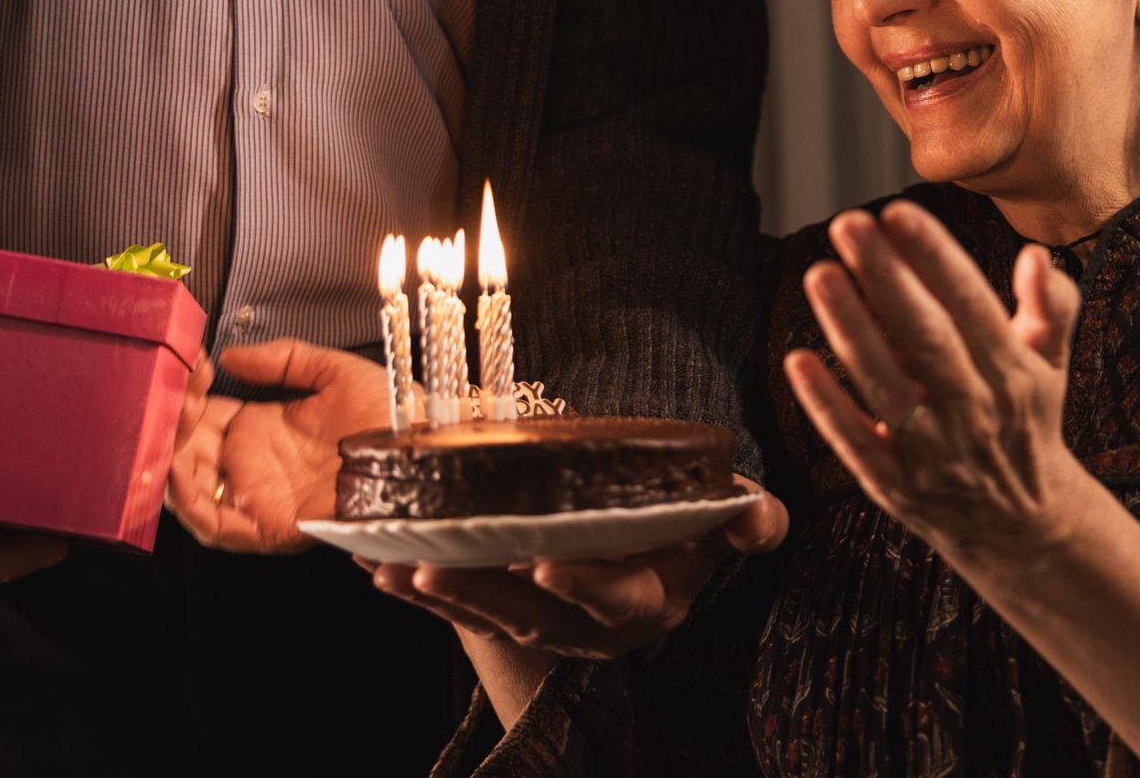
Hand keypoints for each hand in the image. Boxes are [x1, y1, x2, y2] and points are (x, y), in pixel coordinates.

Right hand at [164, 338, 384, 550]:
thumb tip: (233, 355)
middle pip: (189, 453)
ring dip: (171, 460)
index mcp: (265, 428)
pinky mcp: (270, 524)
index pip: (205, 416)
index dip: (187, 395)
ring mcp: (260, 495)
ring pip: (192, 490)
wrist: (420, 447)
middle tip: (168, 396)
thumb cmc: (388, 410)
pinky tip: (181, 470)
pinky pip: (217, 526)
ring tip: (173, 426)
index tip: (185, 367)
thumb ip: (283, 358)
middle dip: (170, 426)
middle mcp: (255, 464)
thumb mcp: (332, 371)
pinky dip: (190, 504)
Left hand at [359, 475, 787, 658]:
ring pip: (488, 617)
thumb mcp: (722, 520)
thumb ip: (746, 520)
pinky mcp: (505, 614)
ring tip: (397, 566)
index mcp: (647, 600)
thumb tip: (762, 515)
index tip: (543, 561)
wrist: (653, 535)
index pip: (615, 597)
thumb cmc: (687, 521)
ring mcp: (546, 624)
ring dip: (440, 596)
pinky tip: (376, 568)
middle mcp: (592, 624)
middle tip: (435, 566)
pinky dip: (416, 593)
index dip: (582, 583)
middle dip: (482, 595)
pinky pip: (457, 609)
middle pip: (534, 617)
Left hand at [784, 201, 1084, 573]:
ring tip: (819, 274)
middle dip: (887, 278)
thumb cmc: (1026, 422)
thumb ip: (1052, 306)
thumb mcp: (1050, 364)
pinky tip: (796, 361)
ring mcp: (934, 454)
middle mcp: (975, 411)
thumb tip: (1037, 256)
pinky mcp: (896, 487)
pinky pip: (857, 444)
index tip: (898, 211)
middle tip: (848, 223)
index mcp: (1013, 373)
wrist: (1025, 530)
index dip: (935, 258)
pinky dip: (827, 405)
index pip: (972, 306)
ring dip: (851, 330)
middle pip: (927, 339)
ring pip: (887, 388)